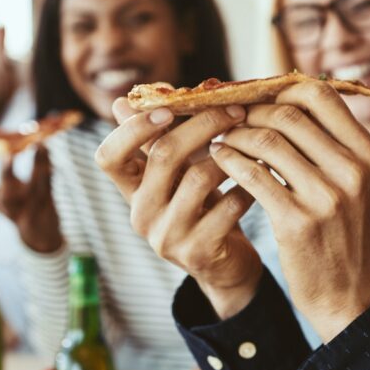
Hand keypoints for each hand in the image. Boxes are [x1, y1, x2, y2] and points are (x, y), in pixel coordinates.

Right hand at [0, 147, 62, 253]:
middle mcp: (11, 206)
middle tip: (8, 154)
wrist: (40, 234)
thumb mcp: (6, 193)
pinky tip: (47, 150)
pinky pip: (48, 184)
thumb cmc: (20, 205)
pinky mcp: (46, 205)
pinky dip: (48, 166)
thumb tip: (4, 139)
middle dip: (6, 173)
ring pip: (35, 186)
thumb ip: (5, 173)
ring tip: (39, 144)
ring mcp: (30, 208)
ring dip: (37, 164)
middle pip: (7, 193)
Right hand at [95, 101, 261, 318]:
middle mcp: (142, 214)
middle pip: (163, 155)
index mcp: (131, 191)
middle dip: (204, 125)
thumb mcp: (175, 176)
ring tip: (254, 143)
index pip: (108, 157)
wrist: (226, 269)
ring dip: (231, 156)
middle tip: (236, 111)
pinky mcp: (198, 253)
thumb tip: (121, 100)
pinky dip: (248, 187)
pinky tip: (261, 178)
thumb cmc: (201, 210)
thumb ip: (155, 141)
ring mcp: (167, 237)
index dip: (131, 129)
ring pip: (198, 179)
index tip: (167, 110)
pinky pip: (227, 207)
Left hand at [209, 81, 369, 341]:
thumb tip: (285, 97)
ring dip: (235, 135)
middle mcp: (352, 170)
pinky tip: (219, 160)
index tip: (259, 100)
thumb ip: (330, 144)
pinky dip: (229, 160)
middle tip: (229, 119)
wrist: (348, 295)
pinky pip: (252, 175)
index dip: (282, 90)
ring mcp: (326, 196)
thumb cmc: (342, 234)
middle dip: (251, 113)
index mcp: (367, 153)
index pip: (320, 96)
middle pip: (289, 116)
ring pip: (267, 141)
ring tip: (221, 139)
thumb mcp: (354, 184)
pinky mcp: (297, 221)